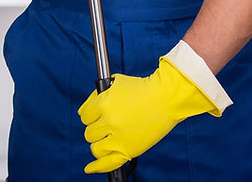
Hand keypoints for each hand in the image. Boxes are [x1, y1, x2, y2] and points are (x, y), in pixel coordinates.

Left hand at [78, 41, 228, 173]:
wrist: (167, 97)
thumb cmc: (144, 88)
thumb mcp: (117, 83)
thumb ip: (96, 95)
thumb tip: (84, 112)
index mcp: (104, 103)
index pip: (84, 116)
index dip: (90, 115)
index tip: (97, 115)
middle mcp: (110, 120)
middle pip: (89, 133)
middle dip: (97, 128)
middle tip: (109, 123)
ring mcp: (119, 137)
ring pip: (95, 148)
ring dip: (100, 143)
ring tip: (110, 137)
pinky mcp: (129, 149)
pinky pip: (107, 163)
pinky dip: (97, 167)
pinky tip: (89, 168)